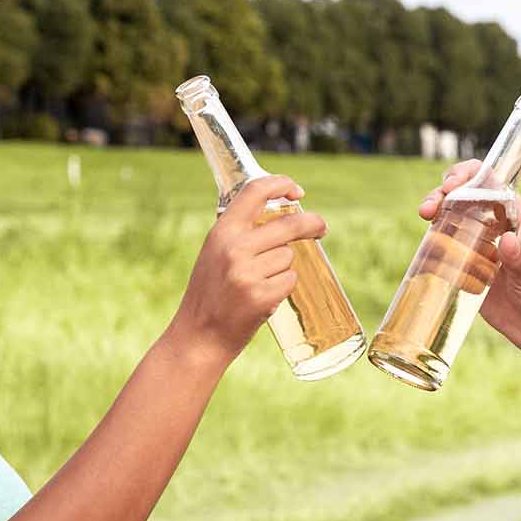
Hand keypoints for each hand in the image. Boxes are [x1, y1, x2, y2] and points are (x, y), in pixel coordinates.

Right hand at [171, 175, 324, 363]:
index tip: (296, 190)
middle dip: (312, 224)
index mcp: (222, 231)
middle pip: (289, 224)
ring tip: (258, 284)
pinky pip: (290, 280)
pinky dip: (283, 288)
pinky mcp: (262, 296)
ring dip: (283, 268)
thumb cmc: (210, 293)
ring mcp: (248, 273)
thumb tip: (280, 216)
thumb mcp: (214, 253)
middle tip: (322, 228)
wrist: (199, 336)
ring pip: (289, 256)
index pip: (256, 191)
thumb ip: (240, 233)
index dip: (281, 184)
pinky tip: (262, 298)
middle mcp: (235, 248)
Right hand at [417, 161, 520, 372]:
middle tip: (429, 208)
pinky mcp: (469, 273)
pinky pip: (446, 257)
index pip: (490, 183)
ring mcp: (480, 250)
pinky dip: (433, 253)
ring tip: (426, 225)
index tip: (453, 185)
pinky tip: (427, 257)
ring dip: (435, 220)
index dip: (468, 176)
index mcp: (515, 217)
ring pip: (450, 224)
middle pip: (463, 199)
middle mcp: (495, 228)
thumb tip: (507, 241)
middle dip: (442, 196)